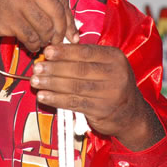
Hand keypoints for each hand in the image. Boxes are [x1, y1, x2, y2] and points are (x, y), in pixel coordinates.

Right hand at [0, 0, 78, 51]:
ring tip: (40, 43)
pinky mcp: (10, 19)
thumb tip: (61, 18)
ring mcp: (20, 3)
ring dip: (45, 39)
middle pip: (57, 14)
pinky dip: (33, 44)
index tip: (72, 34)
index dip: (69, 20)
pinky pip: (31, 37)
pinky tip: (30, 45)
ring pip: (45, 27)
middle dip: (61, 32)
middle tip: (58, 42)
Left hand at [30, 44, 164, 150]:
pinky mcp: (102, 110)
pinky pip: (74, 103)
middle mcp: (116, 74)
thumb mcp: (106, 66)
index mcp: (115, 57)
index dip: (64, 52)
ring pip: (75, 86)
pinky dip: (56, 99)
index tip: (47, 52)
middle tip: (37, 68)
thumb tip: (53, 51)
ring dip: (52, 83)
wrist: (131, 114)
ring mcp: (110, 93)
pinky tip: (43, 96)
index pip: (86, 52)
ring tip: (35, 81)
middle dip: (54, 68)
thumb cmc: (111, 85)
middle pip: (79, 69)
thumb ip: (85, 58)